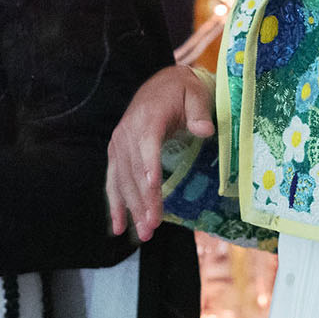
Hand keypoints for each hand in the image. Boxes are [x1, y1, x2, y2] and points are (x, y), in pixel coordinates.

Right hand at [106, 65, 215, 240]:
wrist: (160, 85)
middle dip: (143, 200)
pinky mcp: (117, 154)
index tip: (153, 187)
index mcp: (148, 117)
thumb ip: (199, 112)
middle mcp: (128, 132)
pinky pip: (113, 181)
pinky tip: (118, 227)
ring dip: (132, 208)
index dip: (148, 166)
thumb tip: (205, 130)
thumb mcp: (196, 95)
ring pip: (123, 181)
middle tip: (153, 226)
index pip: (147, 145)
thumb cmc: (182, 91)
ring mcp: (119, 144)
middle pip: (134, 170)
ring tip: (144, 233)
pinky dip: (115, 204)